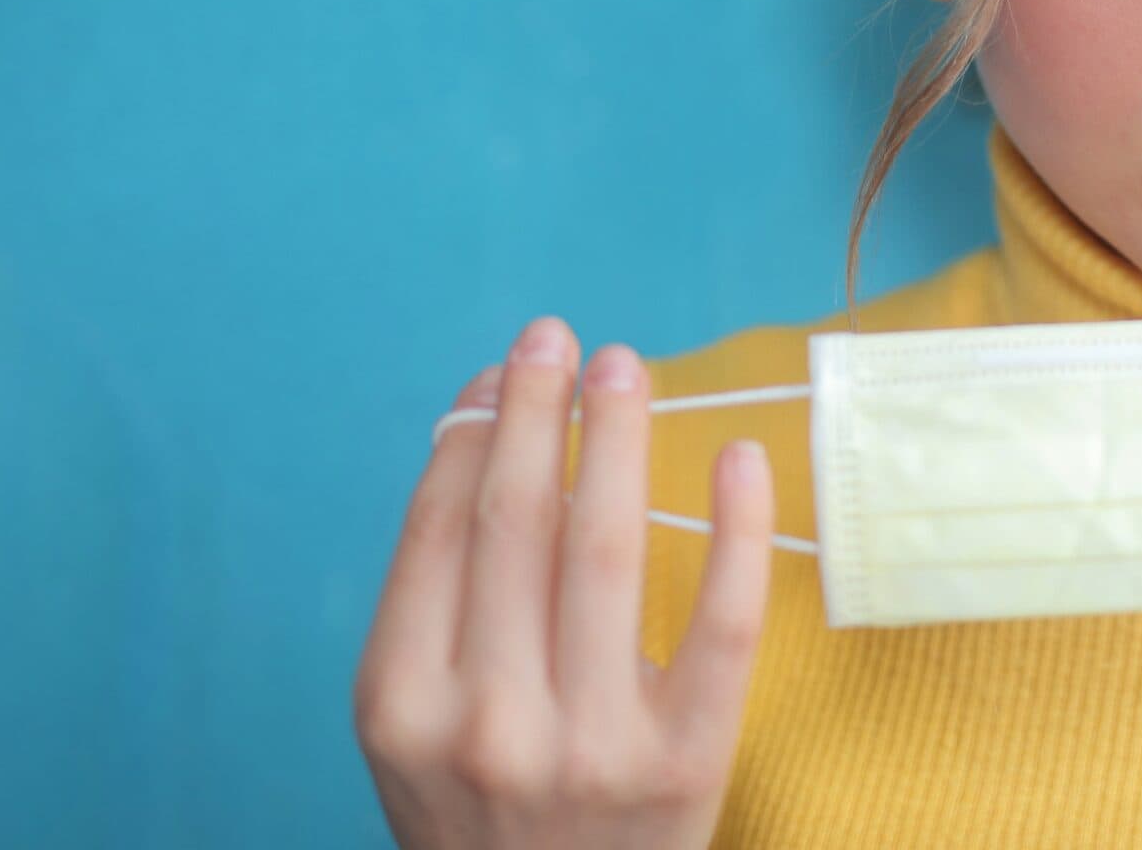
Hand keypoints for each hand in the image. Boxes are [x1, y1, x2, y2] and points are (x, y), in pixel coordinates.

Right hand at [354, 316, 775, 847]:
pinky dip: (733, 530)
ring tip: (622, 367)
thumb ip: (438, 599)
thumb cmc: (483, 807)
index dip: (470, 435)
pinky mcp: (685, 763)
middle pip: (518, 527)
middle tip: (558, 337)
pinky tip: (739, 457)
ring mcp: (590, 746)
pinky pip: (719, 624)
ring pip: (606, 551)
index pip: (439, 532)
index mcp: (402, 706)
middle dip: (537, 413)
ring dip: (613, 439)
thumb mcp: (418, 722)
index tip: (500, 370)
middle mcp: (487, 724)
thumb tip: (486, 430)